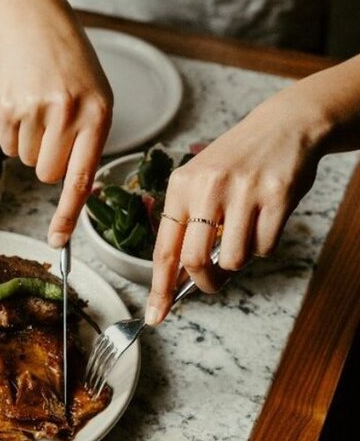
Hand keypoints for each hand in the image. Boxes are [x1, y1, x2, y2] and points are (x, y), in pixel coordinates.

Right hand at [0, 21, 112, 247]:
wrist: (38, 27)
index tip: (56, 243)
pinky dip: (13, 135)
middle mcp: (67, 113)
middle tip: (53, 132)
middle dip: (47, 163)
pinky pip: (7, 147)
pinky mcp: (7, 107)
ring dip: (30, 145)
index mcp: (98, 115)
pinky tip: (23, 107)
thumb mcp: (97, 100)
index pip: (81, 178)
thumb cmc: (72, 72)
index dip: (67, 214)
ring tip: (39, 111)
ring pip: (26, 161)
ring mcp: (35, 109)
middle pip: (47, 174)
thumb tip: (75, 193)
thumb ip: (89, 144)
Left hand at [145, 92, 325, 324]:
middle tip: (212, 283)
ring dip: (239, 259)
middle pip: (194, 260)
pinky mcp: (277, 197)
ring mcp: (243, 192)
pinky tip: (264, 221)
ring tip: (244, 232)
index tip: (156, 314)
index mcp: (180, 186)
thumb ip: (186, 222)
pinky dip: (263, 246)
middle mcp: (207, 188)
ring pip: (233, 258)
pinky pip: (264, 247)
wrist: (283, 126)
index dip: (160, 287)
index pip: (164, 248)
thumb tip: (178, 275)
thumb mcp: (199, 181)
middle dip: (204, 282)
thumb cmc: (236, 161)